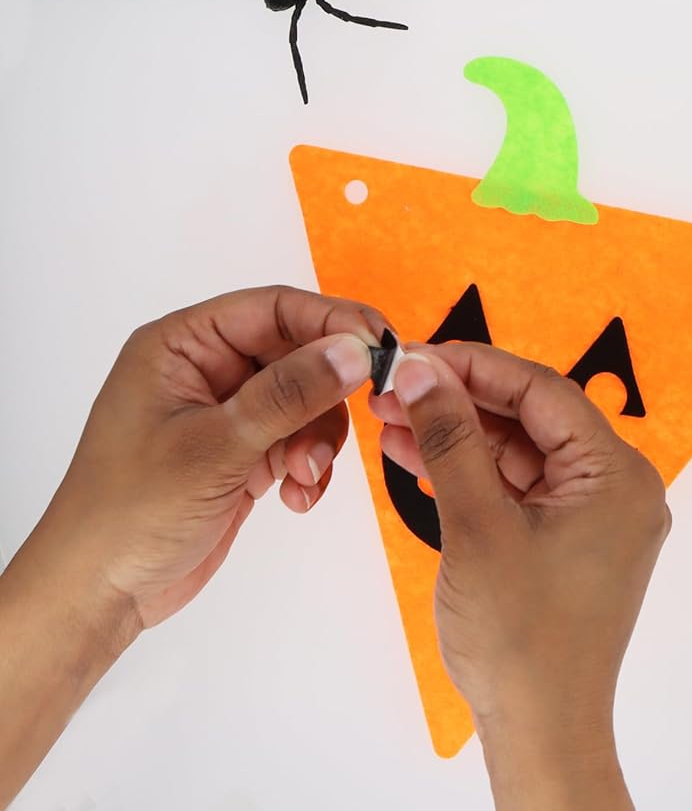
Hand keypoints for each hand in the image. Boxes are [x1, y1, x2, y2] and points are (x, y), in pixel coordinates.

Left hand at [26, 286, 387, 634]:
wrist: (100, 591)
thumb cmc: (126, 513)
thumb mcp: (216, 447)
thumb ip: (290, 395)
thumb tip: (353, 352)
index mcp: (181, 346)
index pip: (273, 309)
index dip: (332, 322)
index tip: (380, 346)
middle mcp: (205, 371)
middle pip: (298, 354)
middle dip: (327, 394)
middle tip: (359, 416)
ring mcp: (226, 414)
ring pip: (307, 401)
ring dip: (319, 440)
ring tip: (302, 475)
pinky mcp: (241, 452)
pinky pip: (299, 441)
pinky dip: (308, 467)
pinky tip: (294, 496)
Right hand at [370, 342, 670, 809]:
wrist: (541, 728)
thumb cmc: (524, 642)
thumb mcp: (479, 526)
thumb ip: (451, 441)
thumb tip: (423, 374)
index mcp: (617, 476)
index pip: (544, 391)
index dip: (476, 366)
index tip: (419, 354)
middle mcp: (618, 490)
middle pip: (533, 418)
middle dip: (460, 401)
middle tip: (395, 387)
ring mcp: (595, 518)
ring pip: (521, 454)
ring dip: (460, 436)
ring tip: (390, 418)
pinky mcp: (570, 543)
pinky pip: (521, 490)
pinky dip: (473, 475)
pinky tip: (417, 456)